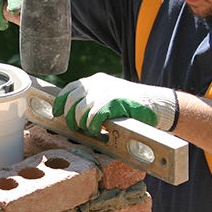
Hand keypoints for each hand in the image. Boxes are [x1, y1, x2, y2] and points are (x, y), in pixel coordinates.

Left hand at [53, 73, 178, 133]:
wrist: (155, 104)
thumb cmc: (131, 105)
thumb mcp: (109, 96)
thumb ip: (93, 99)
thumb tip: (73, 112)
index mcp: (96, 80)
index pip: (70, 88)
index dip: (60, 102)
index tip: (56, 113)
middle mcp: (98, 83)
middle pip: (72, 100)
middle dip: (71, 117)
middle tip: (76, 127)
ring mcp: (105, 92)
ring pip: (81, 110)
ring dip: (82, 123)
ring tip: (90, 130)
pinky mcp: (113, 102)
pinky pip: (94, 116)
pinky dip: (93, 126)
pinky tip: (99, 131)